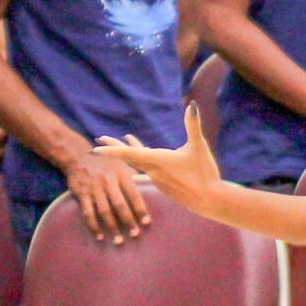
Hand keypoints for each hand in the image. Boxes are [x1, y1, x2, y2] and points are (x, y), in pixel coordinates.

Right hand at [58, 149, 151, 243]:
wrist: (78, 155)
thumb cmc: (106, 162)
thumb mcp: (121, 161)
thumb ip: (135, 173)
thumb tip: (153, 179)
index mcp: (120, 173)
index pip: (133, 193)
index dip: (140, 208)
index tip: (147, 222)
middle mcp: (108, 180)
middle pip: (119, 204)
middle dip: (128, 221)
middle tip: (135, 234)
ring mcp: (94, 187)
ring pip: (104, 211)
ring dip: (112, 227)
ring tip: (119, 241)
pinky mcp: (81, 193)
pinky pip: (88, 212)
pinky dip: (94, 226)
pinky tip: (99, 236)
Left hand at [95, 104, 221, 214]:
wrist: (211, 200)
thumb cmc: (204, 173)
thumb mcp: (198, 146)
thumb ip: (193, 125)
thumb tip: (191, 105)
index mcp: (158, 160)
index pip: (129, 154)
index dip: (111, 151)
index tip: (95, 149)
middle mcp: (153, 170)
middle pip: (129, 157)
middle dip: (114, 148)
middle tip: (98, 139)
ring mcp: (158, 179)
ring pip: (138, 164)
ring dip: (128, 153)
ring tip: (122, 141)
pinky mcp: (164, 185)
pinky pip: (147, 172)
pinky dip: (140, 165)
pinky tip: (134, 172)